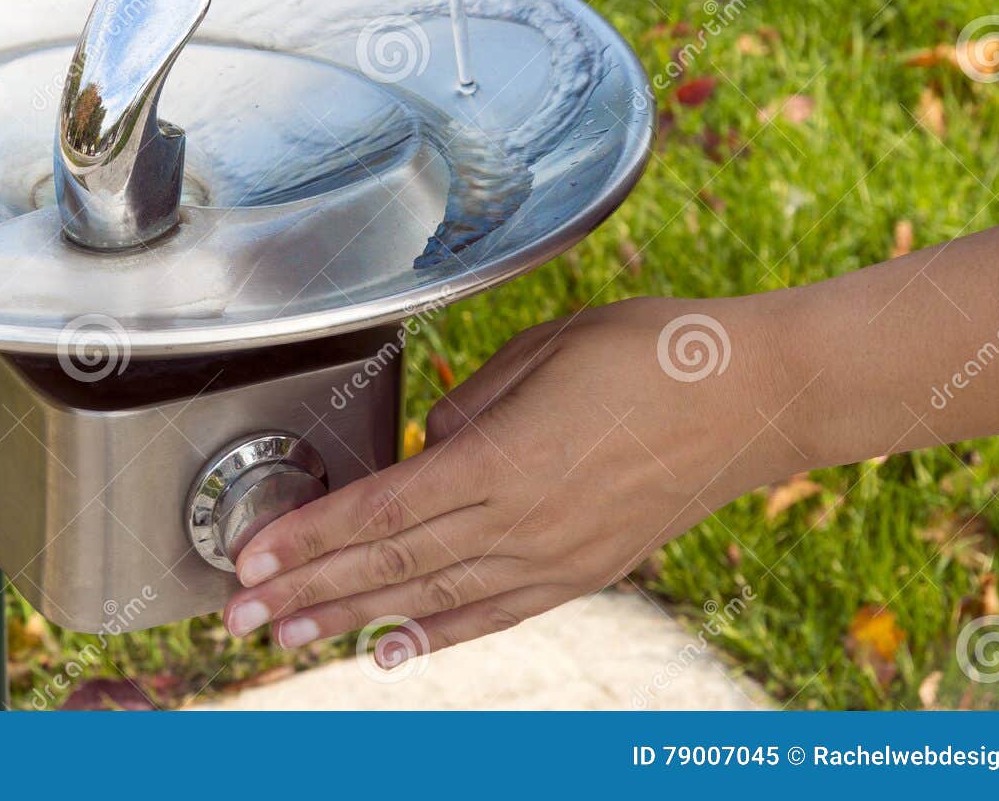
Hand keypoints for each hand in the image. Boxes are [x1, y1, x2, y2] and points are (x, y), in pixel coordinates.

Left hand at [223, 294, 800, 661]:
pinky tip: (394, 649)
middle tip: (240, 615)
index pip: (380, 512)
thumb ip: (472, 405)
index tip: (253, 558)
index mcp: (505, 461)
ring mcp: (557, 557)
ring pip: (432, 598)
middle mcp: (524, 523)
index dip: (309, 539)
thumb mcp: (545, 348)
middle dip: (306, 591)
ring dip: (352, 619)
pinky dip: (439, 634)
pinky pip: (496, 612)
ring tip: (290, 638)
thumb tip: (430, 446)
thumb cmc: (654, 352)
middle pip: (390, 566)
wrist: (758, 396)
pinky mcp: (585, 571)